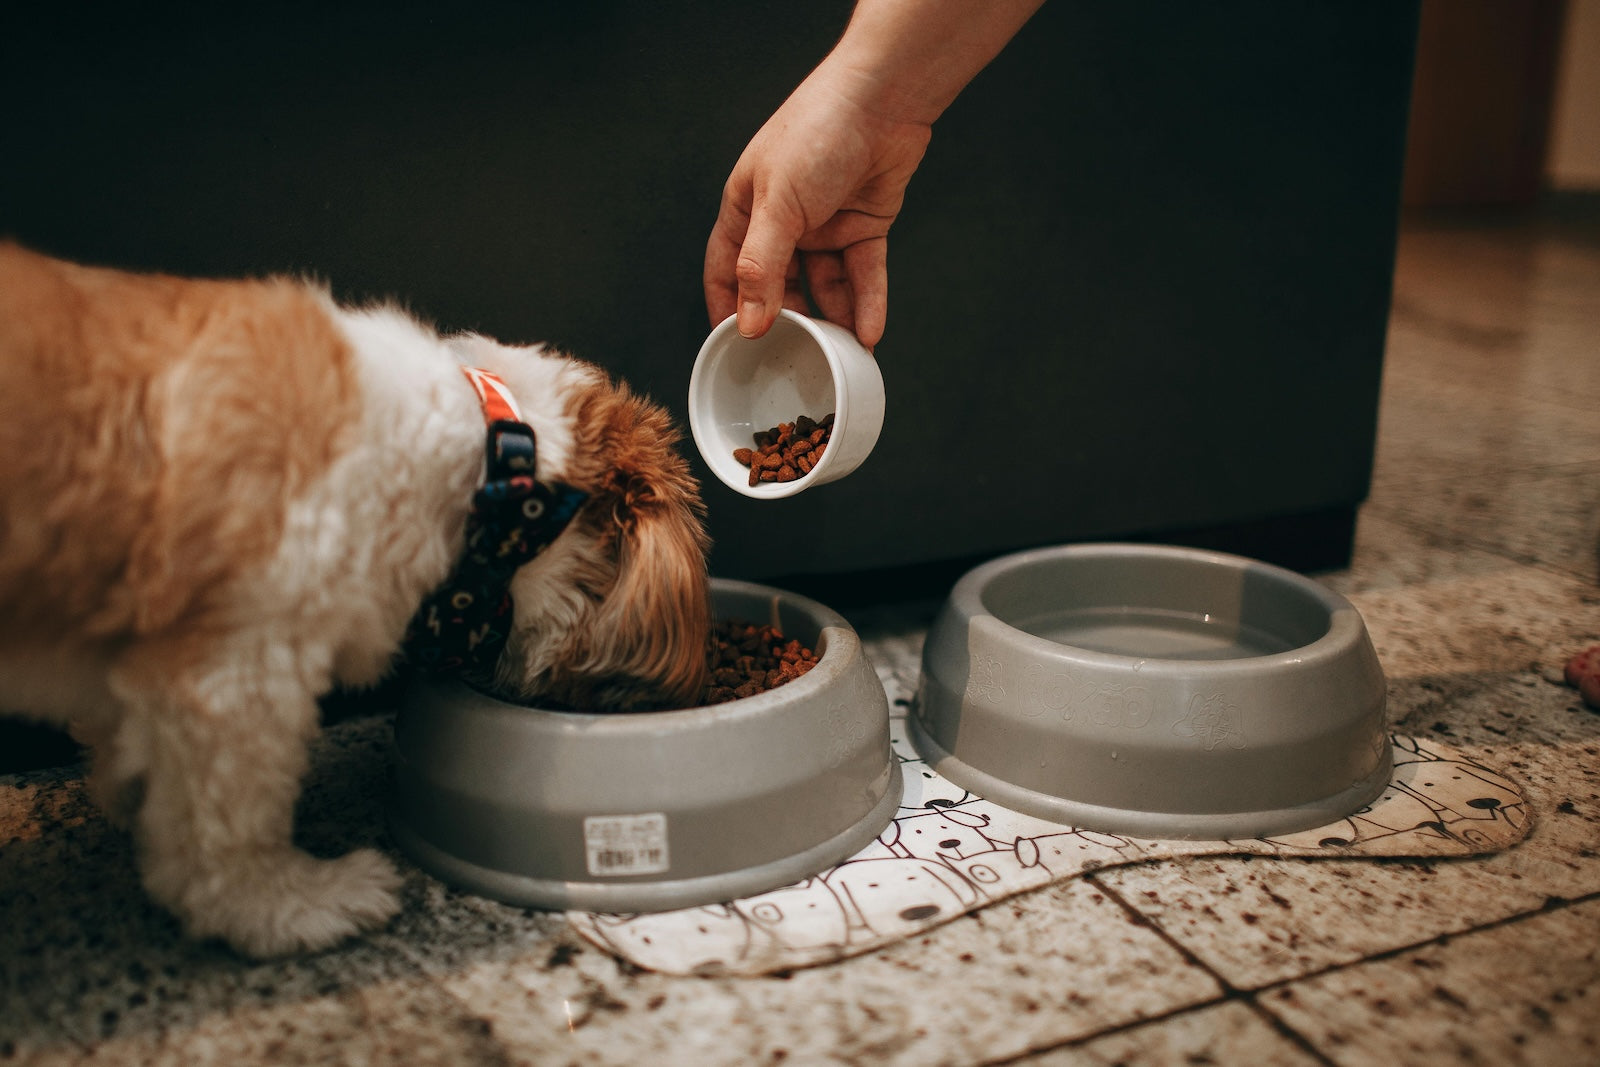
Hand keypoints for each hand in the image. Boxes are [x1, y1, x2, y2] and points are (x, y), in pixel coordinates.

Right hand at [703, 67, 931, 348]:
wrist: (882, 99)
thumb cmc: (817, 132)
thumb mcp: (778, 204)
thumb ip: (762, 266)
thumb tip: (749, 322)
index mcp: (748, 208)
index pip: (726, 270)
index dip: (728, 309)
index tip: (735, 348)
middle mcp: (784, 220)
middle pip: (780, 285)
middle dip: (788, 321)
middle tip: (794, 358)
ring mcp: (826, 224)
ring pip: (825, 284)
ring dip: (833, 318)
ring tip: (839, 354)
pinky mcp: (864, 225)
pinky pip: (862, 273)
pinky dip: (866, 302)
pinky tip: (868, 331)